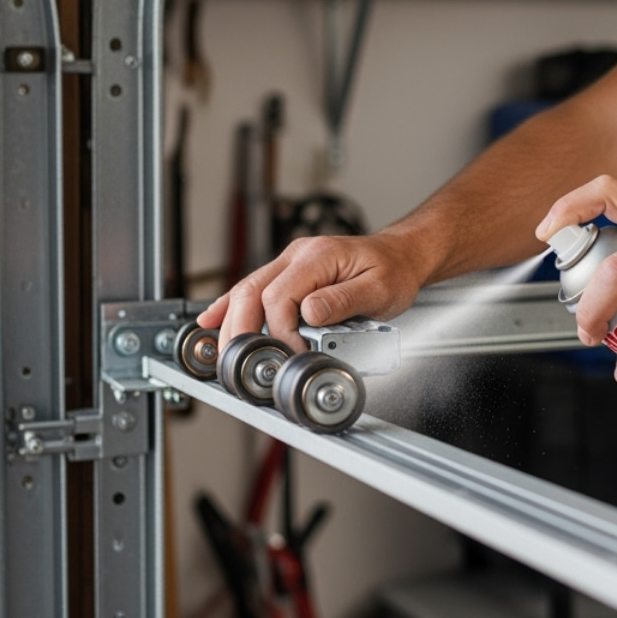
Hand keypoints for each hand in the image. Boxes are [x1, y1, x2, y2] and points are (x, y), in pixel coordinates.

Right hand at [197, 231, 428, 349]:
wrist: (403, 256)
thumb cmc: (395, 270)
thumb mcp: (380, 289)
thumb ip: (344, 301)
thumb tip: (309, 314)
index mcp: (319, 256)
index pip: (280, 296)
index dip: (279, 331)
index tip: (291, 356)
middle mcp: (299, 256)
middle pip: (251, 290)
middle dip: (239, 328)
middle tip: (239, 362)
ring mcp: (291, 263)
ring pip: (247, 289)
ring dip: (230, 320)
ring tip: (221, 351)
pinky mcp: (291, 275)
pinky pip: (254, 289)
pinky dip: (232, 306)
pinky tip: (213, 320)